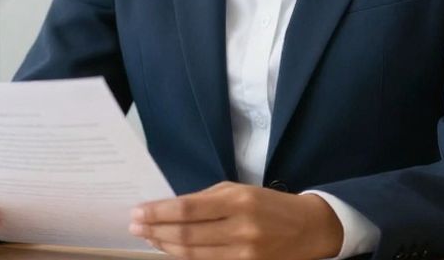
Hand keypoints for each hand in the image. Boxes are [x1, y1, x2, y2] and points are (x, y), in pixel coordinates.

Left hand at [130, 182, 342, 259]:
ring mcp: (244, 253)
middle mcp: (241, 228)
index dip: (158, 212)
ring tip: (148, 237)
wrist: (308, 228)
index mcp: (238, 201)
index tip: (138, 212)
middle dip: (155, 230)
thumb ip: (205, 199)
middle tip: (135, 226)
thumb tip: (169, 208)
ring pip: (194, 254)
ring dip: (165, 246)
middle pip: (187, 235)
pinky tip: (170, 249)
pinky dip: (185, 257)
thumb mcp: (239, 190)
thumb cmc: (268, 204)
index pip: (188, 208)